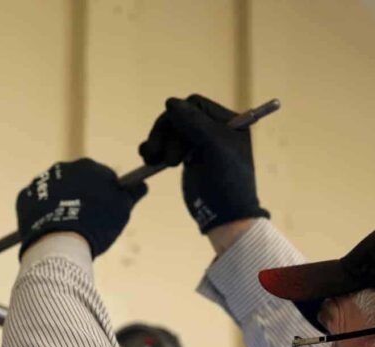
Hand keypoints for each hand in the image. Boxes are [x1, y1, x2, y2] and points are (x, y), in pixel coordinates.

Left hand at [16, 158, 147, 257]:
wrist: (61, 241)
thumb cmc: (97, 225)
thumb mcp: (122, 210)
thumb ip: (131, 194)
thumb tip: (142, 185)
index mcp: (89, 167)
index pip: (100, 177)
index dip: (103, 195)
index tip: (103, 212)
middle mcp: (64, 167)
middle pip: (75, 182)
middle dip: (79, 197)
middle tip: (84, 221)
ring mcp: (42, 181)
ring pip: (54, 191)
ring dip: (59, 203)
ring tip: (65, 227)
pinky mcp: (24, 196)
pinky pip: (35, 202)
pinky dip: (41, 212)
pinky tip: (49, 228)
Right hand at [139, 94, 268, 232]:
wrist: (225, 215)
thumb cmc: (227, 180)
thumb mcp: (216, 146)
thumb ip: (195, 122)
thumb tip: (170, 102)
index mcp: (227, 122)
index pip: (196, 104)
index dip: (179, 116)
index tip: (171, 134)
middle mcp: (213, 129)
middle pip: (179, 117)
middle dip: (166, 132)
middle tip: (158, 154)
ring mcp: (198, 143)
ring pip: (169, 130)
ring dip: (157, 141)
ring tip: (151, 159)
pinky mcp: (186, 157)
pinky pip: (165, 144)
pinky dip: (154, 149)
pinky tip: (147, 158)